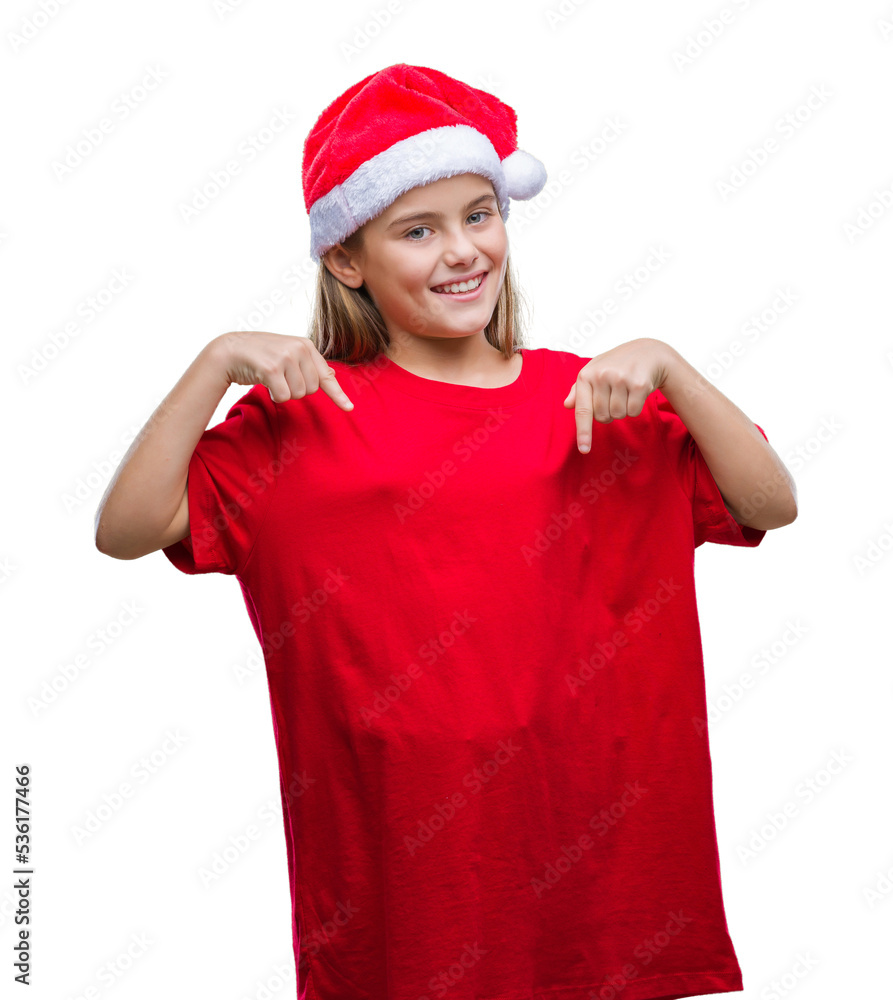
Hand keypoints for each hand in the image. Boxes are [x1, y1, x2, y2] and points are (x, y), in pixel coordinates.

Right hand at [211, 331, 354, 409]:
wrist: (229, 350)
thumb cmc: (260, 355)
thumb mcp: (288, 354)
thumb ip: (308, 364)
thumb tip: (331, 378)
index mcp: (306, 345)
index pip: (326, 375)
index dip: (337, 394)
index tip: (349, 408)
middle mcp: (299, 348)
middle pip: (312, 390)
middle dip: (296, 390)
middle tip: (280, 378)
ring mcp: (286, 357)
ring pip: (298, 394)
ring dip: (284, 393)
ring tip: (272, 377)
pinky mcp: (272, 369)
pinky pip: (283, 397)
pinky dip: (274, 395)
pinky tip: (264, 382)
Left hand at [563, 338, 673, 452]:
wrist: (649, 351)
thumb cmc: (617, 365)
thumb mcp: (595, 371)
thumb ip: (579, 389)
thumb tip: (568, 405)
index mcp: (586, 375)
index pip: (582, 410)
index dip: (583, 432)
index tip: (584, 450)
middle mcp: (602, 375)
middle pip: (602, 417)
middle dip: (609, 413)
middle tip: (615, 396)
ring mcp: (621, 379)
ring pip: (618, 415)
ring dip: (623, 410)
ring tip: (626, 392)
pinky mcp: (639, 384)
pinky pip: (633, 412)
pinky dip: (635, 407)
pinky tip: (637, 392)